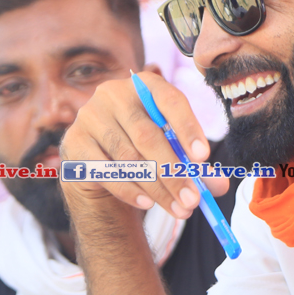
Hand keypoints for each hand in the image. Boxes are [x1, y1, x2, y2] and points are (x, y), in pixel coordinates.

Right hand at [58, 71, 226, 222]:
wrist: (99, 157)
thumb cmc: (143, 146)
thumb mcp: (172, 147)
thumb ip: (195, 165)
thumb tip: (219, 186)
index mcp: (145, 85)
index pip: (170, 100)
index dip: (187, 128)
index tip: (203, 158)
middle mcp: (113, 94)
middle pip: (147, 135)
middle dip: (173, 172)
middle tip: (194, 200)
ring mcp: (89, 117)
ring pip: (128, 158)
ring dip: (156, 188)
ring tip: (179, 209)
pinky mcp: (74, 142)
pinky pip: (105, 172)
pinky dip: (129, 190)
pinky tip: (147, 204)